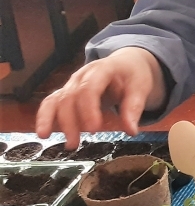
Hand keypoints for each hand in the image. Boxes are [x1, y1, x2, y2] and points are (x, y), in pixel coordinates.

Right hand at [35, 48, 165, 147]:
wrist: (126, 62)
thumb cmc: (133, 74)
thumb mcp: (140, 87)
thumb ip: (134, 107)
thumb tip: (131, 131)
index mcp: (102, 69)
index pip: (89, 89)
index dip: (88, 109)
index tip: (94, 129)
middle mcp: (82, 75)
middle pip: (69, 97)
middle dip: (69, 121)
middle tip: (74, 143)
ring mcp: (72, 83)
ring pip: (57, 100)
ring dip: (52, 120)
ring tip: (49, 138)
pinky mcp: (67, 91)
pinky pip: (51, 102)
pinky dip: (45, 116)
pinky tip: (44, 132)